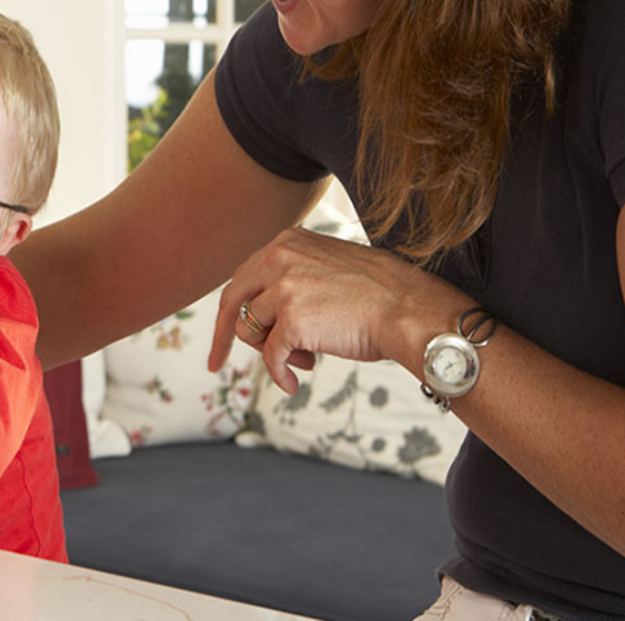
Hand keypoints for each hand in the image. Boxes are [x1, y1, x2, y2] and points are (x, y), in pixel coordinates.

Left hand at [209, 227, 470, 394]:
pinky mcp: (292, 319)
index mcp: (286, 242)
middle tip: (216, 362)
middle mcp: (279, 257)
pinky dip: (278, 374)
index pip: (243, 277)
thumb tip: (261, 310)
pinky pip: (269, 356)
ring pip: (250, 330)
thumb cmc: (377, 295)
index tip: (223, 333)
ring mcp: (284, 288)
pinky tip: (292, 383)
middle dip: (223, 335)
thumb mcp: (326, 267)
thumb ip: (292, 277)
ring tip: (305, 359)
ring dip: (272, 352)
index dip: (231, 309)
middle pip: (232, 301)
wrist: (409, 309)